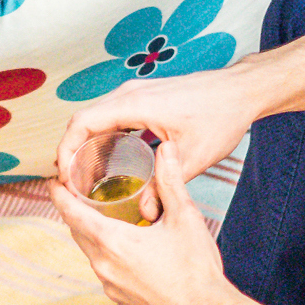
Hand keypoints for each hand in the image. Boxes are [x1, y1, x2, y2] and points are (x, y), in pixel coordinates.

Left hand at [48, 147, 238, 304]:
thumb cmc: (196, 269)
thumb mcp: (184, 218)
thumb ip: (170, 180)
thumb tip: (165, 149)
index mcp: (113, 242)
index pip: (72, 213)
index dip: (59, 196)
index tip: (53, 182)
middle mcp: (104, 267)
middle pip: (80, 234)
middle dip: (76, 214)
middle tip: (78, 196)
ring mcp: (111, 289)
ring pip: (95, 257)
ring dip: (97, 239)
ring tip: (109, 224)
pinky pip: (110, 278)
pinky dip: (114, 263)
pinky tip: (132, 258)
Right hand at [53, 59, 262, 193]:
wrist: (240, 91)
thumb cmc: (221, 116)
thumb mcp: (192, 158)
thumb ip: (164, 187)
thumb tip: (144, 213)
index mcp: (134, 104)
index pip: (82, 123)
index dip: (66, 151)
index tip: (64, 178)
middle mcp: (129, 94)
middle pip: (82, 121)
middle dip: (70, 152)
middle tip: (70, 185)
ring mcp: (135, 93)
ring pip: (95, 118)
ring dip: (85, 145)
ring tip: (84, 178)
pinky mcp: (143, 97)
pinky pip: (111, 116)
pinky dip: (101, 137)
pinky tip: (108, 161)